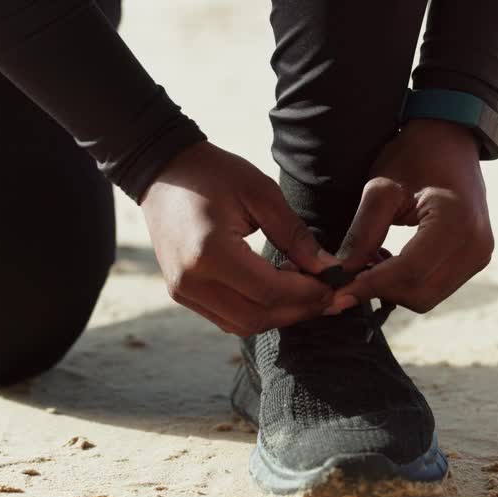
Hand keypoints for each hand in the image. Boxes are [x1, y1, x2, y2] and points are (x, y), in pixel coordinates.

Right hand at [140, 141, 339, 335]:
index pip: (269, 291)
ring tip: (305, 292)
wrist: (163, 171)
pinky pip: (226, 318)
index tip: (334, 284)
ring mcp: (182, 291)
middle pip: (257, 317)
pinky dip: (257, 312)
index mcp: (209, 252)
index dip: (307, 294)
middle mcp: (191, 281)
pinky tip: (277, 291)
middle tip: (327, 295)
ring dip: (278, 315)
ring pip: (242, 325)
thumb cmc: (214, 174)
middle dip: (298, 310)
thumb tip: (328, 268)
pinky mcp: (181, 294)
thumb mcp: (261, 193)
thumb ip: (295, 235)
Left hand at [331, 119, 493, 313]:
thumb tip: (341, 274)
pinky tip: (389, 262)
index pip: (408, 271)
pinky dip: (409, 284)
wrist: (452, 140)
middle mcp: (476, 244)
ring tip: (369, 263)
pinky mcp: (476, 259)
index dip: (369, 285)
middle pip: (419, 293)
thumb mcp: (381, 188)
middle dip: (380, 290)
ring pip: (427, 297)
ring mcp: (480, 254)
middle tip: (348, 276)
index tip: (336, 290)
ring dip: (393, 289)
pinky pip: (437, 288)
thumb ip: (363, 233)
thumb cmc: (415, 155)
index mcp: (455, 221)